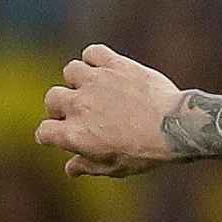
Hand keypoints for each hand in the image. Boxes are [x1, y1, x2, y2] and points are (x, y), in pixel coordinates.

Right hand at [34, 45, 183, 177]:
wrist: (177, 127)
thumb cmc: (148, 152)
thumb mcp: (116, 168)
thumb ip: (89, 166)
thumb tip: (70, 168)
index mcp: (74, 134)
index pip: (44, 132)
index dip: (52, 134)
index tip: (64, 133)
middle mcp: (79, 106)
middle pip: (52, 98)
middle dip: (63, 106)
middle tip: (85, 111)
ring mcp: (96, 82)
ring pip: (71, 71)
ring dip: (80, 80)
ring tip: (97, 88)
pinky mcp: (116, 65)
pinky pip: (93, 52)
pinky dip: (96, 58)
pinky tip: (108, 68)